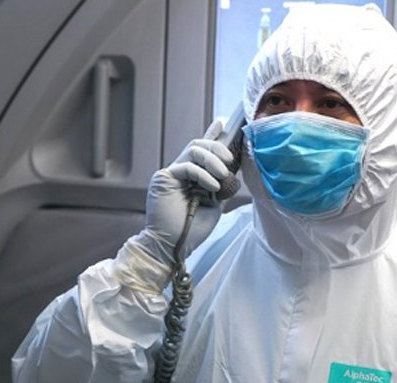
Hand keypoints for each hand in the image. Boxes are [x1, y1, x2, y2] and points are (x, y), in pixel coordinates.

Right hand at [141, 120, 234, 264]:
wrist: (174, 246)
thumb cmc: (192, 229)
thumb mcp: (215, 204)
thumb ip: (220, 186)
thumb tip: (232, 173)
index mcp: (193, 177)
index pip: (202, 150)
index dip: (212, 134)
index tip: (223, 122)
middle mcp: (181, 172)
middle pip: (199, 145)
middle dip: (217, 147)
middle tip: (229, 160)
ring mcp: (171, 174)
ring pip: (193, 149)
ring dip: (212, 159)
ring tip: (221, 174)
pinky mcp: (164, 178)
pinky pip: (187, 166)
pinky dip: (203, 174)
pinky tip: (212, 186)